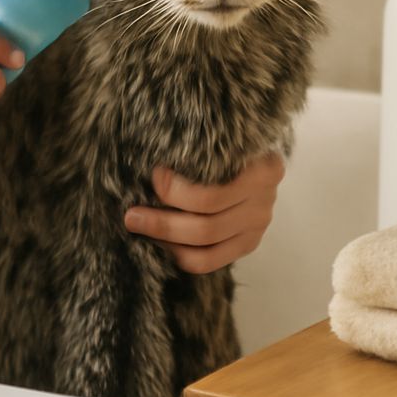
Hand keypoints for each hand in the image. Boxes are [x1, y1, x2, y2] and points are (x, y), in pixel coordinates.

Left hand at [123, 152, 285, 273]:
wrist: (253, 150)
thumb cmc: (226, 138)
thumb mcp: (223, 135)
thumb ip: (199, 146)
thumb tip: (149, 155)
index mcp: (263, 169)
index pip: (213, 195)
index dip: (177, 191)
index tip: (153, 176)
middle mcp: (264, 201)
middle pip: (208, 225)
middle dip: (163, 222)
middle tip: (131, 215)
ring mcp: (258, 226)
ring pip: (207, 246)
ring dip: (167, 239)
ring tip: (139, 227)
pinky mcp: (247, 243)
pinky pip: (211, 261)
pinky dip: (181, 255)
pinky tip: (161, 242)